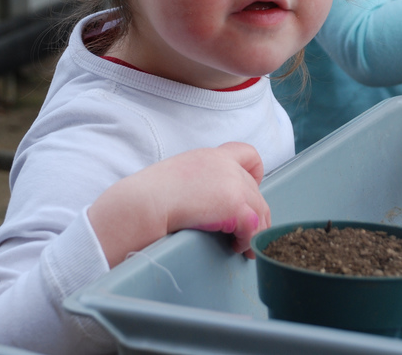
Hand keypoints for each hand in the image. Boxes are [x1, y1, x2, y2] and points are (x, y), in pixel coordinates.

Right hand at [88, 142, 270, 265]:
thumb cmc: (148, 196)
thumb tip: (204, 203)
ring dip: (254, 231)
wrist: (141, 203)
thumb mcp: (177, 177)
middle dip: (254, 214)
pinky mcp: (235, 204)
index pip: (248, 154)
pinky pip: (254, 227)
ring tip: (244, 247)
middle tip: (246, 235)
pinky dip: (248, 240)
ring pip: (260, 210)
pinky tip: (236, 247)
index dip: (253, 174)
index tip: (245, 194)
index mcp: (211, 156)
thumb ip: (198, 181)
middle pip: (256, 191)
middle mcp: (226, 165)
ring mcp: (233, 183)